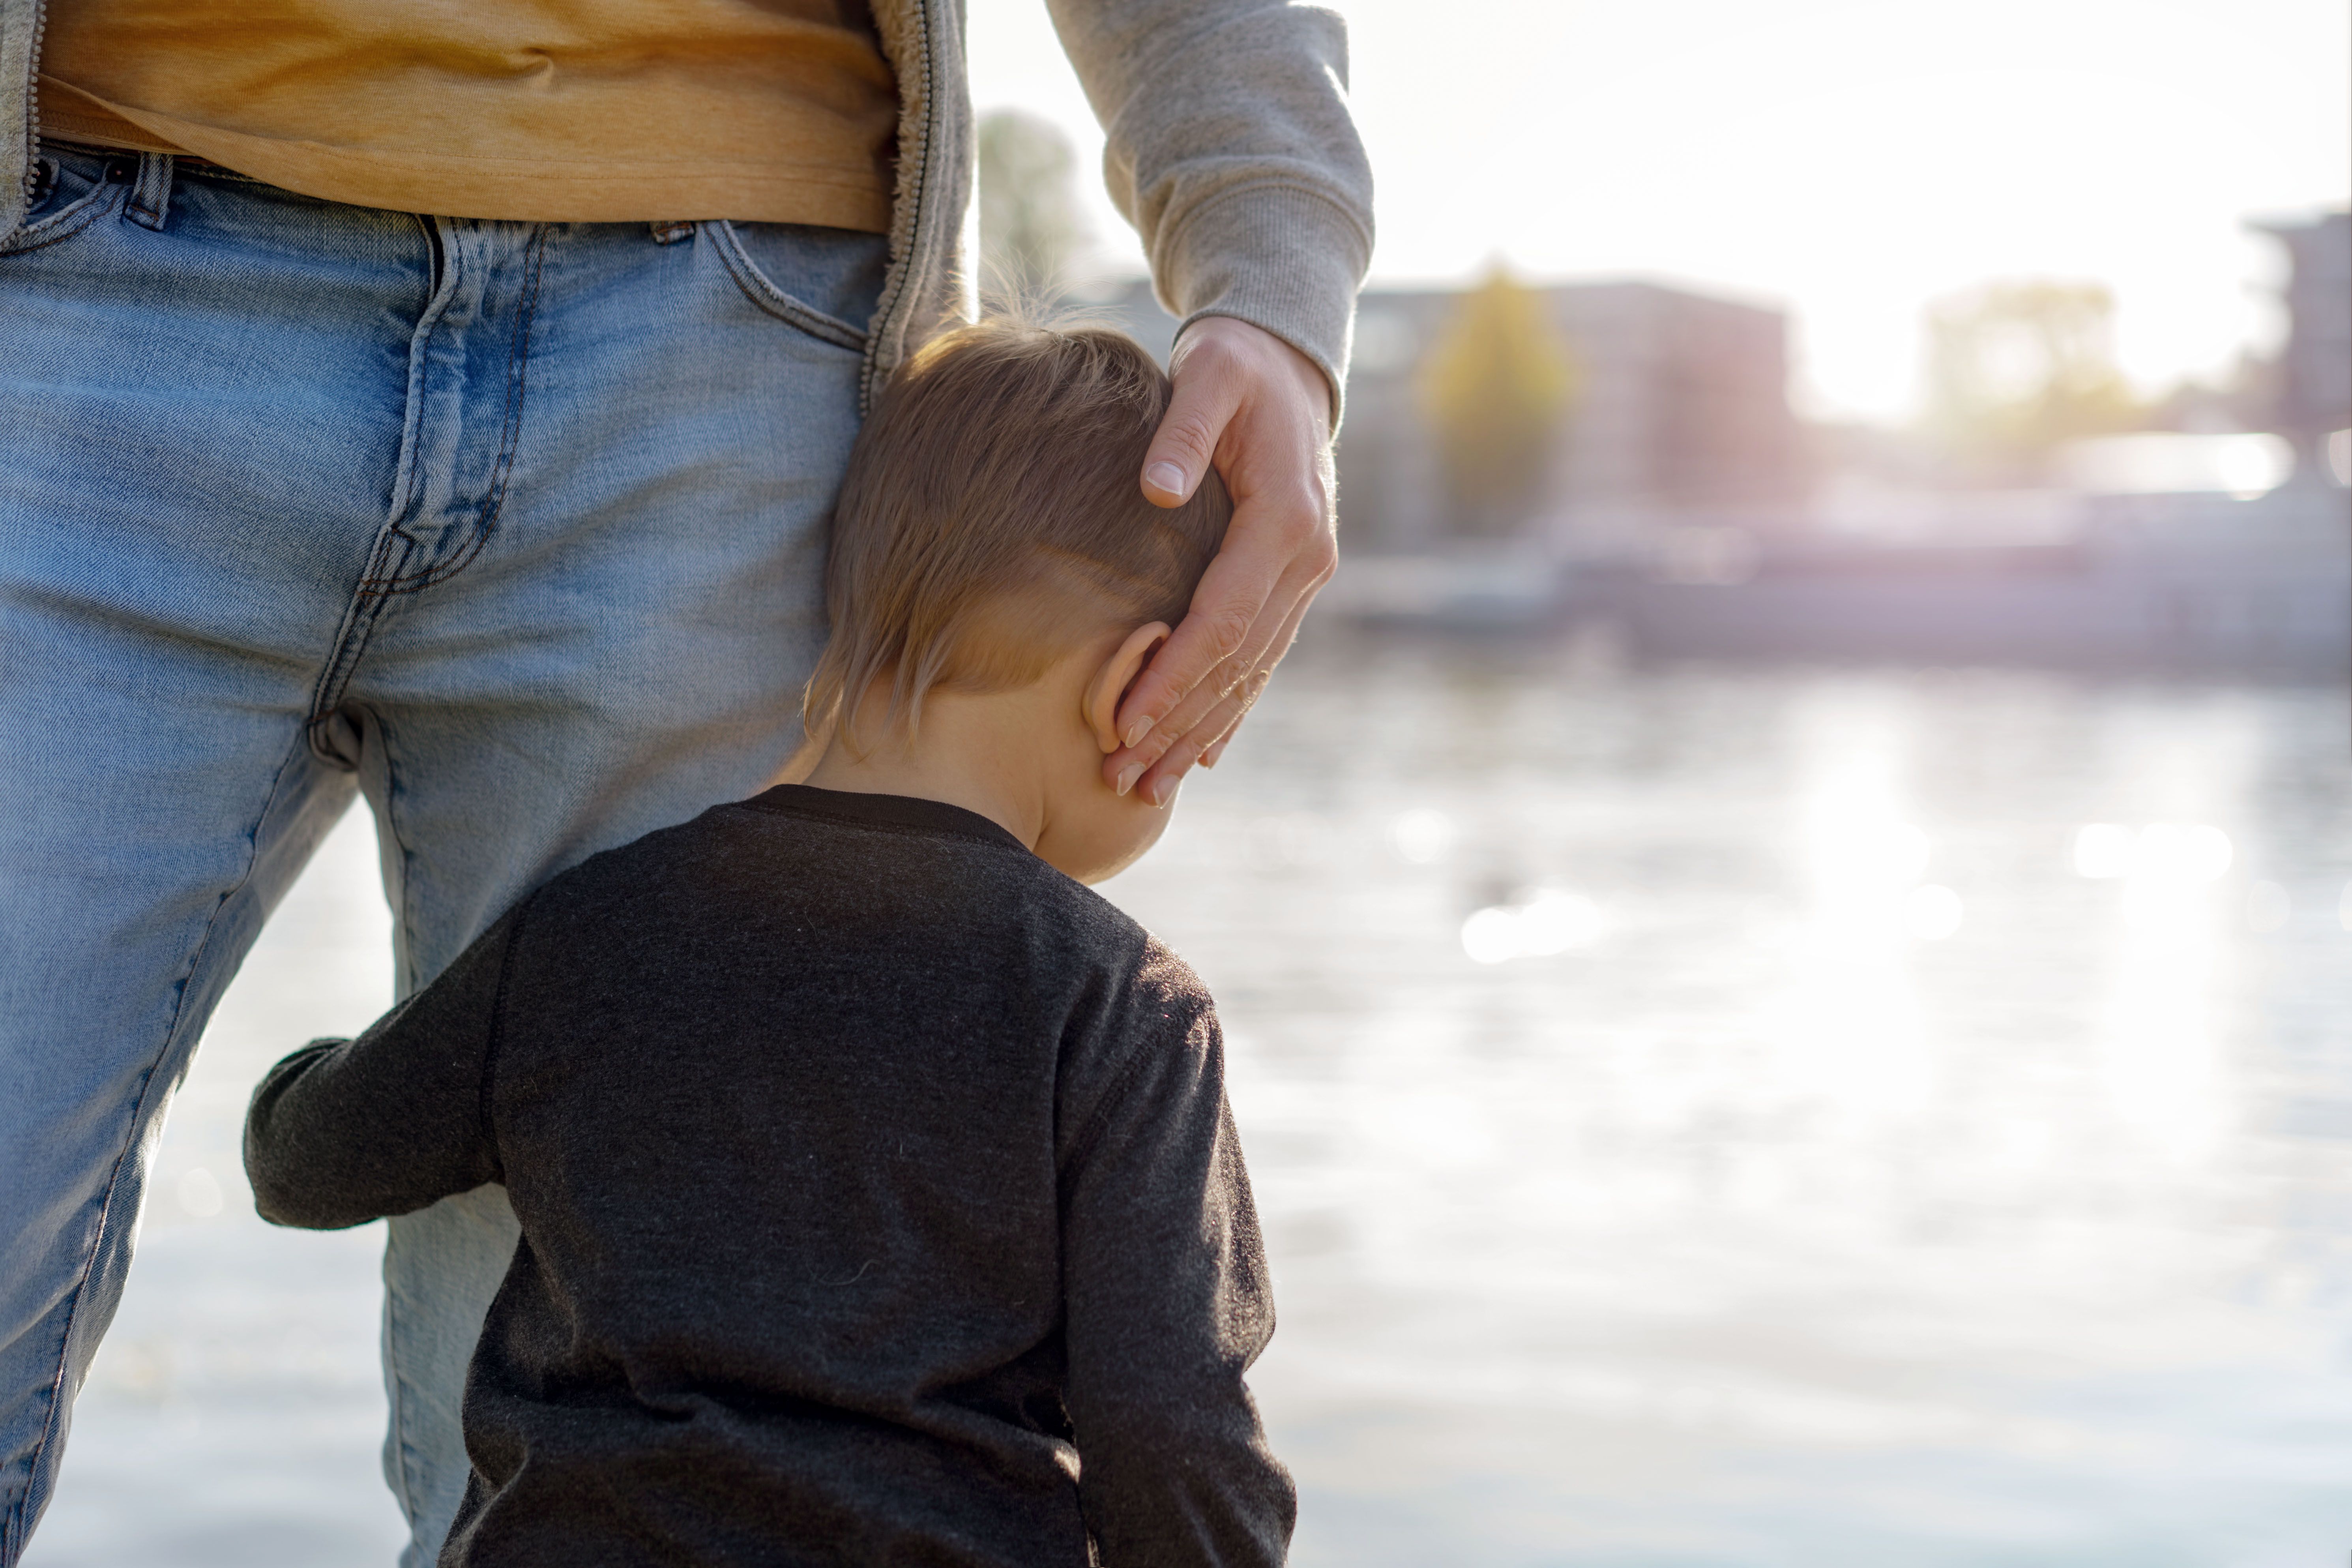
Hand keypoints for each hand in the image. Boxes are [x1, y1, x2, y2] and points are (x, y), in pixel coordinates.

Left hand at [1104, 316, 1337, 804]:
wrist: (1287, 364)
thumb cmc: (1236, 366)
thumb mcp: (1209, 374)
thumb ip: (1184, 430)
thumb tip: (1155, 491)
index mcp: (1285, 521)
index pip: (1221, 620)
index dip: (1173, 677)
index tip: (1123, 723)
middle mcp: (1306, 561)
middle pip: (1237, 665)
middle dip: (1178, 727)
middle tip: (1123, 779)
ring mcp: (1306, 577)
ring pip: (1252, 675)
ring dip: (1201, 734)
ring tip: (1150, 785)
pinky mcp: (1293, 583)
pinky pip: (1262, 660)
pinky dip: (1231, 709)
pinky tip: (1202, 754)